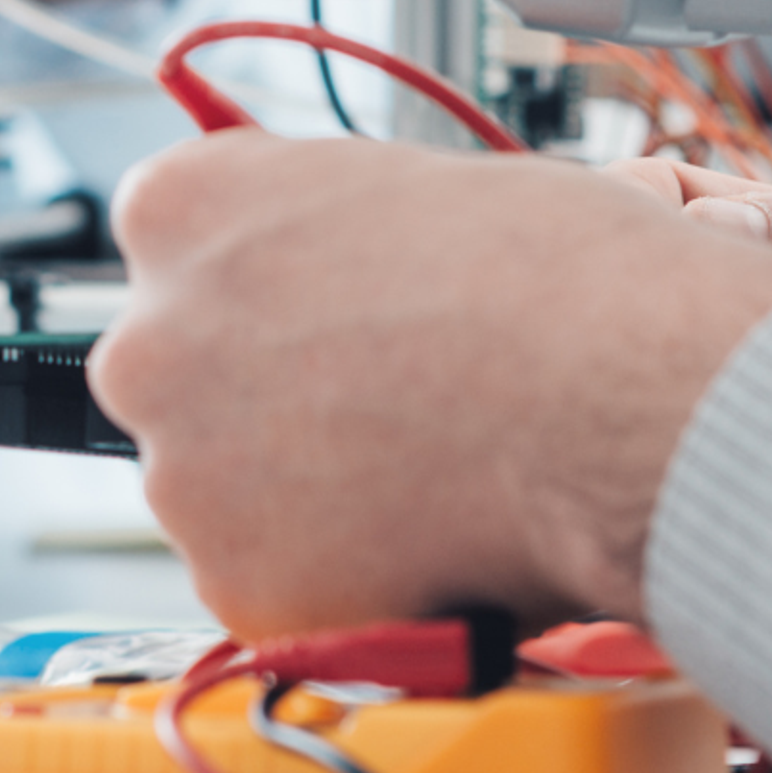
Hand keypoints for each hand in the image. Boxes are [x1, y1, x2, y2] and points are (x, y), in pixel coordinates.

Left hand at [91, 133, 771, 636]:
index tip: (313, 311)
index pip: (175, 244)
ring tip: (419, 473)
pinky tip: (419, 538)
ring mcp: (181, 472)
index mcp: (177, 208)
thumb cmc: (555, 275)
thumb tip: (324, 263)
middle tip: (373, 404)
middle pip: (180, 372)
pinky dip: (332, 575)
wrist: (624, 399)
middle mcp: (147, 338)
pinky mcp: (235, 585)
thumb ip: (319, 227)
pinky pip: (270, 583)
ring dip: (293, 489)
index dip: (260, 282)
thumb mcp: (404, 187)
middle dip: (259, 391)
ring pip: (221, 487)